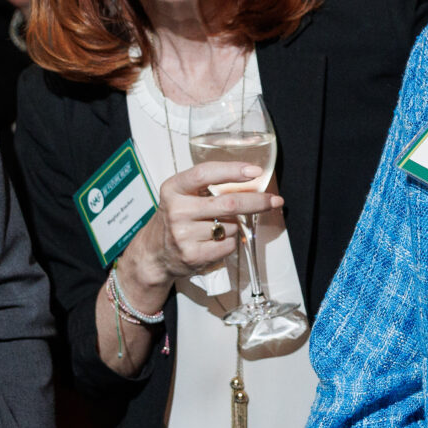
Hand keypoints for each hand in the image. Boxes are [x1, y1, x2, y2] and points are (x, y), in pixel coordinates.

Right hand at [116, 162, 281, 301]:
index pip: (204, 174)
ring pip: (231, 226)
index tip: (255, 172)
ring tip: (217, 228)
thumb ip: (206, 186)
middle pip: (228, 204)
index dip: (232, 171)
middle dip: (257, 202)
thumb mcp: (181, 195)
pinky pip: (228, 245)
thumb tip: (250, 182)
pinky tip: (216, 241)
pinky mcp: (192, 256)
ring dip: (236, 226)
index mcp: (173, 189)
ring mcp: (183, 235)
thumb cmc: (175, 218)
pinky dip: (231, 242)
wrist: (153, 253)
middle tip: (274, 200)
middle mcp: (176, 211)